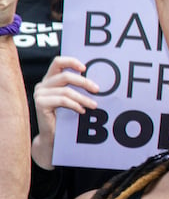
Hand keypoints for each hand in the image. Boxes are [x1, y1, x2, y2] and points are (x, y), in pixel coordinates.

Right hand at [32, 56, 100, 170]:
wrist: (53, 136)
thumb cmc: (66, 116)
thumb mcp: (74, 99)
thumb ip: (79, 88)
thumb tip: (98, 82)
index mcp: (50, 79)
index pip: (58, 62)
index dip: (71, 62)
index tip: (85, 68)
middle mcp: (43, 84)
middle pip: (65, 76)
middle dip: (84, 82)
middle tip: (97, 89)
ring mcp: (40, 93)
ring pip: (66, 90)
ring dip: (83, 98)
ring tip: (94, 105)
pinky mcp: (40, 103)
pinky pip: (62, 100)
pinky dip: (75, 105)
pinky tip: (82, 111)